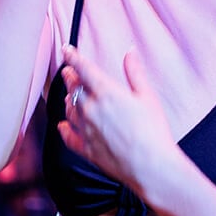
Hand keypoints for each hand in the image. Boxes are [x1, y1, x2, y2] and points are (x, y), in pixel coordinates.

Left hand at [56, 45, 184, 197]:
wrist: (150, 166)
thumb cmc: (153, 130)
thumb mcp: (147, 96)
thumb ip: (135, 73)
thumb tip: (130, 52)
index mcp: (106, 93)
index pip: (83, 69)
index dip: (73, 57)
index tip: (66, 49)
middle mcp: (90, 109)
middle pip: (74, 88)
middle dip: (70, 77)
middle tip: (68, 71)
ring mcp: (86, 130)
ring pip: (69, 110)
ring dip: (68, 100)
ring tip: (68, 95)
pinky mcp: (86, 149)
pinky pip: (69, 136)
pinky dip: (64, 129)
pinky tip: (62, 126)